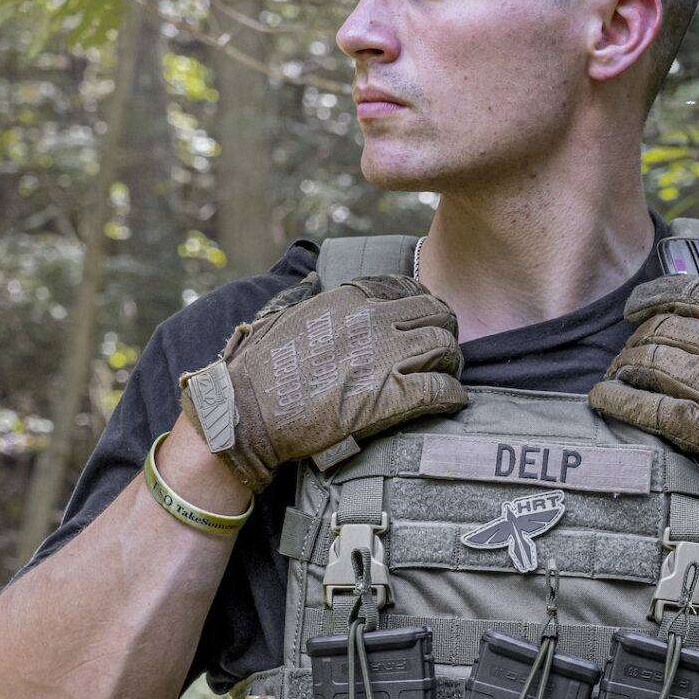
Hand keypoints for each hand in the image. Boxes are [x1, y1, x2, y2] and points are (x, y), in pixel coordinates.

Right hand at [180, 272, 468, 492]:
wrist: (246, 414)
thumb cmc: (259, 369)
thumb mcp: (286, 316)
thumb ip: (315, 300)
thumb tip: (321, 285)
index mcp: (350, 299)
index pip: (412, 291)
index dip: (425, 309)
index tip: (426, 324)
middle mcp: (374, 321)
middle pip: (438, 318)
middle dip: (444, 336)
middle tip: (442, 356)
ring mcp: (385, 358)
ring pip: (446, 351)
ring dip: (451, 366)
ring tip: (447, 378)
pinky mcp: (391, 398)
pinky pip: (442, 391)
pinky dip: (452, 396)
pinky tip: (450, 402)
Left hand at [589, 250, 698, 527]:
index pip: (692, 293)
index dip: (652, 295)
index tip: (632, 307)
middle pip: (663, 330)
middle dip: (635, 342)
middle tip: (625, 357)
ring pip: (651, 363)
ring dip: (623, 368)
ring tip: (616, 377)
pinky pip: (649, 407)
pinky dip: (618, 401)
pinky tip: (603, 400)